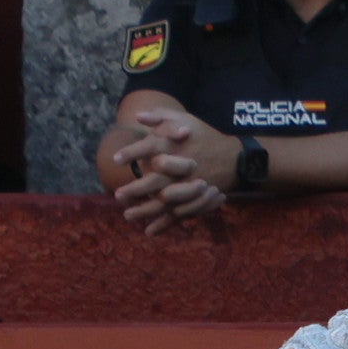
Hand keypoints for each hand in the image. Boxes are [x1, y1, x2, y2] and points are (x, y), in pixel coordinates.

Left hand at [106, 111, 238, 231]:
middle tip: (118, 196)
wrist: (232, 156)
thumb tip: (138, 117)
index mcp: (175, 147)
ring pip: (164, 202)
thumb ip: (160, 116)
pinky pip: (179, 215)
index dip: (132, 153)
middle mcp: (180, 168)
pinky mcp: (195, 200)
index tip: (115, 159)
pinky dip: (164, 225)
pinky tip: (149, 232)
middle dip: (135, 190)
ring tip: (128, 216)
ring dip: (145, 211)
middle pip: (154, 181)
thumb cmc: (203, 135)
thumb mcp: (184, 118)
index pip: (149, 148)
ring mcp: (188, 187)